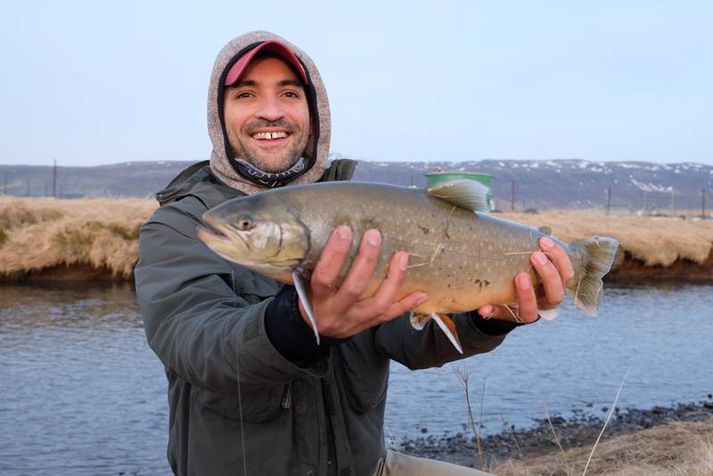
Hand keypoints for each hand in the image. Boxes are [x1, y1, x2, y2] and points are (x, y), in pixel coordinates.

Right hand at [298, 226, 427, 338]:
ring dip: (393, 279)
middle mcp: (337, 311)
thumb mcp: (304, 283)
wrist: (315, 332)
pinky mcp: (369, 325)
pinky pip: (390, 316)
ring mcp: (355, 320)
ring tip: (402, 256)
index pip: (324, 277)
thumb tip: (325, 230)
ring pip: (378, 303)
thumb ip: (313, 264)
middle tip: (374, 236)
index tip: (343, 231)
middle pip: (354, 288)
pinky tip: (422, 293)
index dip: (334, 255)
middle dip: (366, 261)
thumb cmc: (310, 299)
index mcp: (318, 300)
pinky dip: (407, 305)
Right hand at [477, 236, 574, 323]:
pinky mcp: (560, 276)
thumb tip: (482, 309)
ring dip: (557, 259)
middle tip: (535, 256)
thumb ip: (492, 309)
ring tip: (543, 242)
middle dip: (548, 274)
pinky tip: (545, 240)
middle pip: (556, 295)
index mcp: (528, 313)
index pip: (531, 309)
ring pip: (566, 278)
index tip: (520, 276)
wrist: (520, 297)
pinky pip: (567, 265)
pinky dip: (559, 253)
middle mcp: (546, 304)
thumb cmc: (505, 301)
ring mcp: (556, 289)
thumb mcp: (497, 308)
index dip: (527, 295)